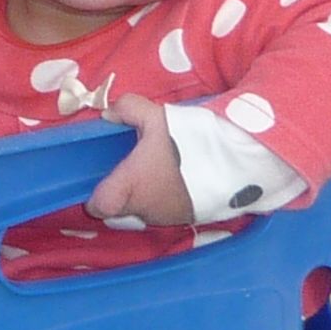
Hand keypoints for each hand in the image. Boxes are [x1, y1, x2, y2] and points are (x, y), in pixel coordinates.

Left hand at [88, 91, 196, 229]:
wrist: (234, 164)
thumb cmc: (185, 142)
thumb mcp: (155, 116)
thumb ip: (127, 109)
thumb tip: (108, 113)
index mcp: (128, 187)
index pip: (98, 206)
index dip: (96, 197)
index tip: (104, 180)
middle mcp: (144, 209)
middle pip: (122, 212)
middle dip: (124, 195)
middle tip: (134, 171)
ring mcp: (168, 218)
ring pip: (146, 213)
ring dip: (148, 197)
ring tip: (161, 171)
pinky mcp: (191, 219)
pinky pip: (170, 213)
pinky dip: (170, 200)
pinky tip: (181, 179)